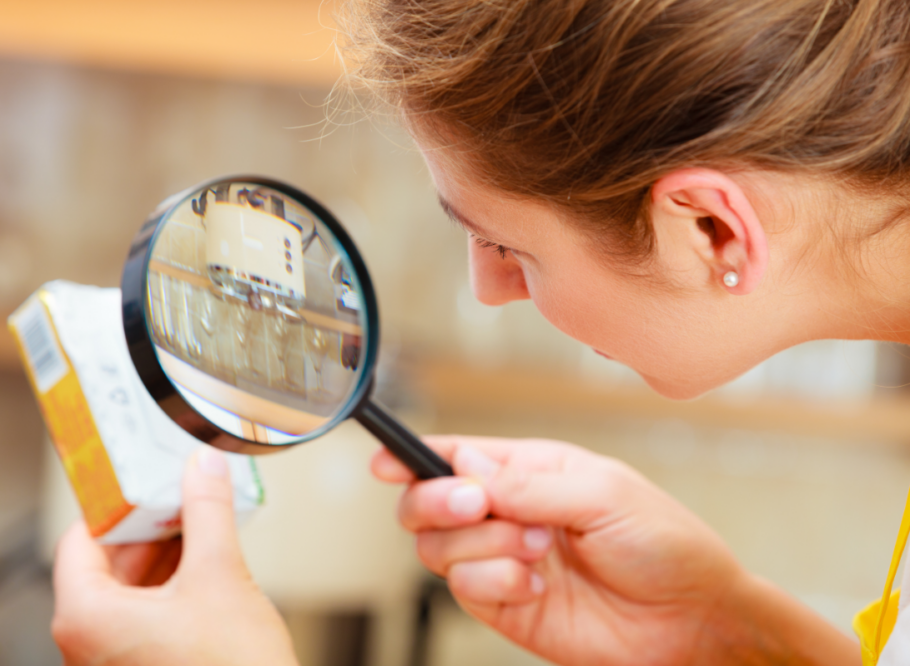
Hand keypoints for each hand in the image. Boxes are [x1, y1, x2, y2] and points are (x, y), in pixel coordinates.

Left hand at [52, 447, 297, 665]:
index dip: (115, 504)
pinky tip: (204, 565)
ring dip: (162, 556)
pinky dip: (169, 588)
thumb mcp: (220, 575)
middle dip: (147, 528)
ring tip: (198, 523)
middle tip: (179, 495)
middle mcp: (87, 647)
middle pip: (105, 565)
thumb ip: (207, 512)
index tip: (142, 481)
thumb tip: (202, 470)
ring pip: (127, 593)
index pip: (80, 540)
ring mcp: (113, 664)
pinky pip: (143, 619)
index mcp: (86, 618)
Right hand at [373, 435, 857, 665]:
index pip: (456, 456)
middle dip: (439, 502)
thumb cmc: (663, 543)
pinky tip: (535, 585)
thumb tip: (465, 464)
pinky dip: (494, 583)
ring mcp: (502, 560)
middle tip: (477, 507)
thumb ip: (526, 483)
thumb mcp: (601, 493)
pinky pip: (464, 588)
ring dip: (483, 546)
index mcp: (529, 470)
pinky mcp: (504, 605)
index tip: (385, 463)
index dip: (413, 456)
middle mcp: (507, 512)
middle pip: (427, 502)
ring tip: (538, 550)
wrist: (691, 620)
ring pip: (437, 547)